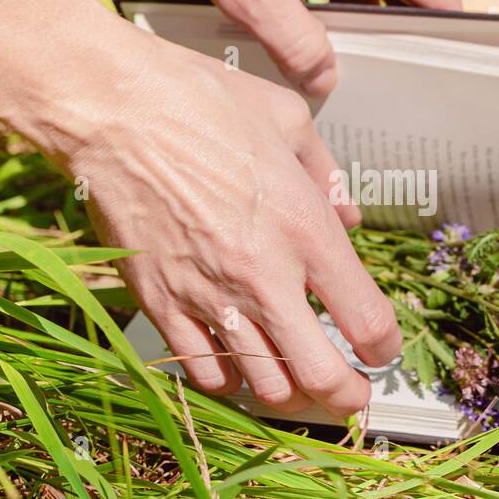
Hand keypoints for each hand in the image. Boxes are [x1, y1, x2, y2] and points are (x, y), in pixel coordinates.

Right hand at [68, 35, 399, 415]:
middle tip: (351, 391)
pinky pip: (202, 372)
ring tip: (296, 379)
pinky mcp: (161, 304)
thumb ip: (326, 173)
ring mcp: (210, 296)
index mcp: (306, 230)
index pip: (368, 320)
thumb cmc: (198, 103)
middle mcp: (264, 275)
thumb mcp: (287, 119)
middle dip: (346, 394)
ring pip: (264, 386)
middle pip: (323, 376)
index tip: (382, 349)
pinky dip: (227, 380)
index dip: (385, 348)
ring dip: (289, 391)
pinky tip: (237, 365)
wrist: (114, 111)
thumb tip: (346, 210)